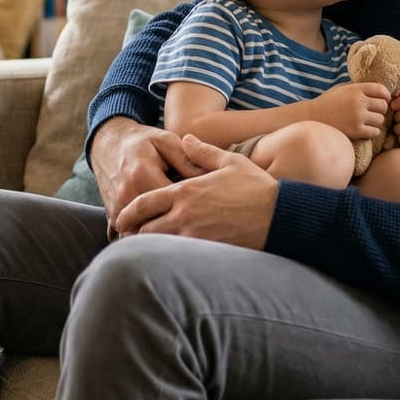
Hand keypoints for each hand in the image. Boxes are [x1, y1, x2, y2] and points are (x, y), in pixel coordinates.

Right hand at [89, 117, 204, 235]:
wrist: (109, 142)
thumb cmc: (143, 141)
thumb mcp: (166, 141)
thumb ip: (187, 159)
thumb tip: (210, 179)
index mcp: (143, 175)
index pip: (172, 202)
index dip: (193, 206)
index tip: (208, 207)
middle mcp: (126, 194)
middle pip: (158, 223)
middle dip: (180, 226)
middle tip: (199, 224)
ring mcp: (116, 207)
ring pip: (143, 234)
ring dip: (162, 234)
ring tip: (182, 230)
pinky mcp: (111, 215)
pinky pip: (131, 234)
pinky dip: (146, 235)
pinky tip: (162, 231)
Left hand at [115, 134, 278, 249]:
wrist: (279, 215)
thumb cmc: (255, 187)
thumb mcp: (229, 161)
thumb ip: (203, 151)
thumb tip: (186, 139)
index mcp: (186, 192)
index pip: (143, 203)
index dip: (128, 213)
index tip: (121, 219)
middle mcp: (184, 215)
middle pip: (144, 229)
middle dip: (134, 233)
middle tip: (128, 237)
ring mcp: (194, 237)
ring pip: (157, 247)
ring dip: (149, 247)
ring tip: (143, 250)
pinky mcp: (205, 253)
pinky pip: (176, 259)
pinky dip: (167, 258)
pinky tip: (167, 260)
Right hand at [310, 82, 389, 138]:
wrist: (312, 118)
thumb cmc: (328, 102)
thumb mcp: (342, 89)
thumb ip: (358, 88)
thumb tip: (378, 89)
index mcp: (355, 89)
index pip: (381, 89)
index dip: (386, 95)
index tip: (384, 100)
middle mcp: (358, 102)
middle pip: (384, 106)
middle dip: (381, 110)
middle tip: (374, 112)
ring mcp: (357, 117)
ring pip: (380, 120)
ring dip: (377, 122)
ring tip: (368, 122)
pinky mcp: (355, 131)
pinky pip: (375, 132)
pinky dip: (372, 132)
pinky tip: (365, 129)